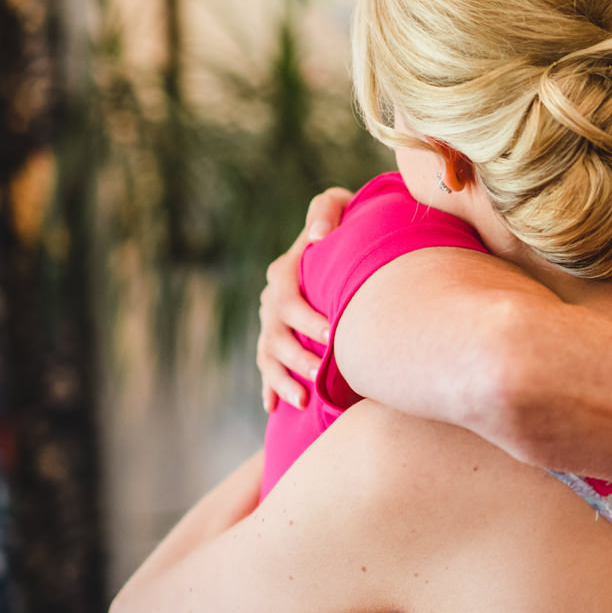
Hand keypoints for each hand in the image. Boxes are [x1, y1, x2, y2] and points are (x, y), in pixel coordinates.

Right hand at [256, 188, 352, 411]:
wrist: (340, 241)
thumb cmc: (344, 222)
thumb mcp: (337, 204)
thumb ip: (327, 210)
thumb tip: (318, 235)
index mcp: (285, 272)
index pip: (288, 297)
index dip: (306, 318)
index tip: (331, 334)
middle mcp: (272, 300)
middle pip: (276, 333)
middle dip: (296, 355)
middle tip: (318, 372)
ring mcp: (271, 323)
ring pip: (269, 356)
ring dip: (282, 379)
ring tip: (302, 400)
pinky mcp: (275, 341)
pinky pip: (267, 369)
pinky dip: (270, 387)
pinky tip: (275, 408)